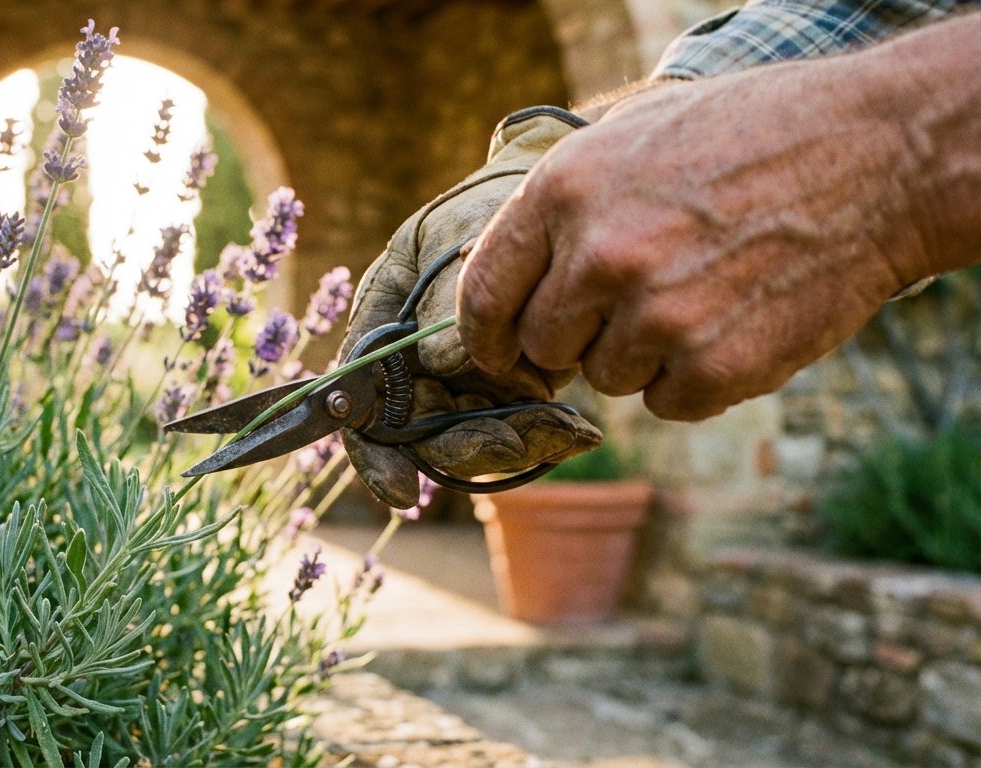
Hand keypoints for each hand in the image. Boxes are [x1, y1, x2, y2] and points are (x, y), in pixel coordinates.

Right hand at [340, 108, 601, 507]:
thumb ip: (444, 302)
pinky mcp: (511, 384)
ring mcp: (462, 375)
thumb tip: (438, 367)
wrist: (557, 194)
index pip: (357, 405)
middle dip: (466, 449)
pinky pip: (517, 429)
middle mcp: (414, 358)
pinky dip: (544, 436)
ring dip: (514, 446)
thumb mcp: (458, 240)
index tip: (403, 492)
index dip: (374, 455)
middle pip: (419, 435)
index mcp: (381, 322)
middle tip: (516, 443)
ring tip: (564, 432)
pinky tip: (577, 431)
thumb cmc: (491, 203)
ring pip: (471, 440)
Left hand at [458, 61, 939, 420]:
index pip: (484, 294)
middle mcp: (600, 258)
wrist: (875, 157)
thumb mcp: (634, 132)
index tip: (500, 353)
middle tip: (631, 304)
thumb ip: (561, 202)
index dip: (486, 337)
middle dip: (576, 338)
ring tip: (701, 293)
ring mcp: (656, 317)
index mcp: (564, 193)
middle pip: (544, 347)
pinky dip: (694, 378)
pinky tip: (733, 322)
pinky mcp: (714, 367)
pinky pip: (666, 402)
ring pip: (607, 378)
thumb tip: (512, 276)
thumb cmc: (749, 135)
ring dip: (641, 353)